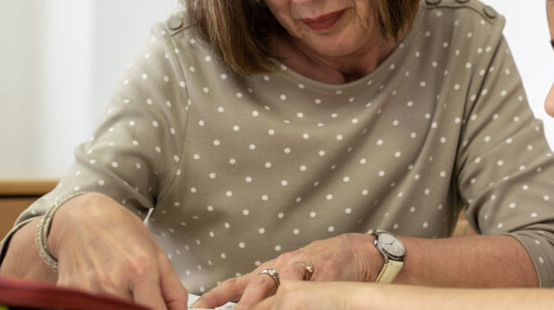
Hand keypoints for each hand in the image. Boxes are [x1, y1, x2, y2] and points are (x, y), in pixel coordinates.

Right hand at [47, 192, 187, 309]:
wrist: (81, 217)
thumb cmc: (120, 231)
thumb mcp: (157, 253)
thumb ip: (172, 288)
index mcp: (141, 270)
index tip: (160, 309)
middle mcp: (114, 282)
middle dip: (141, 309)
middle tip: (140, 296)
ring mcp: (89, 290)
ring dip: (120, 306)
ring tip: (122, 289)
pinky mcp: (70, 291)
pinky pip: (90, 307)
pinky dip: (100, 302)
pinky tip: (102, 288)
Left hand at [192, 233, 379, 309]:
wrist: (357, 250)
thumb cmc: (323, 265)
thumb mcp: (289, 275)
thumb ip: (267, 292)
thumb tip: (244, 302)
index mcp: (271, 270)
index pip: (236, 285)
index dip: (214, 297)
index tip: (196, 309)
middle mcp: (283, 267)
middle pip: (256, 287)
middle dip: (242, 306)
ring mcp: (304, 268)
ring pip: (280, 287)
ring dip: (267, 303)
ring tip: (258, 309)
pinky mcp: (325, 271)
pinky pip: (309, 286)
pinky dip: (299, 294)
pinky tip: (293, 299)